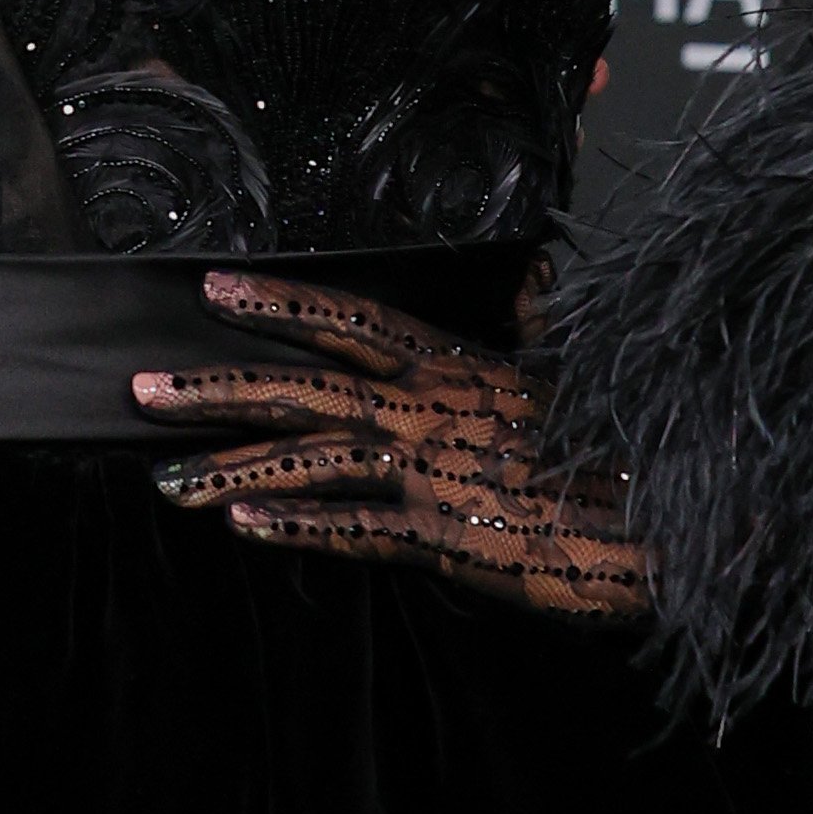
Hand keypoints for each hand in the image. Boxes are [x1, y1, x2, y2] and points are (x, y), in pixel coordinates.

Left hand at [134, 270, 646, 622]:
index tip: (212, 287)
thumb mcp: (574, 369)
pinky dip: (297, 525)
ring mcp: (433, 469)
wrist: (673, 509)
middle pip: (302, 384)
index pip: (351, 317)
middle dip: (217, 385)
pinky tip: (242, 527)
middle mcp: (431, 407)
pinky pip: (355, 528)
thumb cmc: (627, 440)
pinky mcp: (446, 535)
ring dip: (231, 468)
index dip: (279, 301)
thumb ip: (539, 323)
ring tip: (165, 479)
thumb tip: (538, 278)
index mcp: (458, 363)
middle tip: (140, 389)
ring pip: (309, 458)